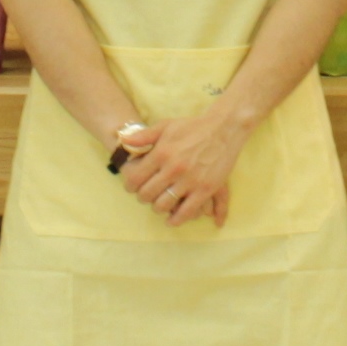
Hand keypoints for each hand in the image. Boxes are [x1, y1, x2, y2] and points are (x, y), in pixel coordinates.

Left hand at [122, 95, 252, 225]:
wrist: (223, 129)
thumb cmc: (192, 126)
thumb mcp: (166, 126)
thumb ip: (144, 136)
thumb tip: (122, 141)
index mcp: (161, 153)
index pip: (136, 178)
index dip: (130, 186)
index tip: (132, 187)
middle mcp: (173, 168)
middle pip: (147, 194)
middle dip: (143, 198)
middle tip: (145, 196)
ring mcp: (190, 180)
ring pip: (164, 205)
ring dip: (158, 208)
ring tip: (158, 205)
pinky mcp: (205, 189)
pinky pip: (186, 212)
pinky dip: (176, 219)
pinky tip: (172, 220)